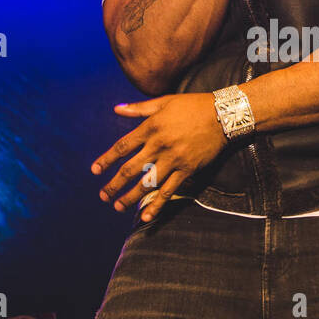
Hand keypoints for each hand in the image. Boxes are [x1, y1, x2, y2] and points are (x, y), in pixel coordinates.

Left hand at [92, 93, 225, 219]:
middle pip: (130, 169)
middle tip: (103, 195)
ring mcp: (173, 159)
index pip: (122, 147)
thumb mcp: (164, 101)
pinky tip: (146, 216)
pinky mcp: (187, 169)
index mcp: (151, 128)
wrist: (223, 114)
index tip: (95, 170)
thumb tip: (116, 108)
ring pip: (147, 183)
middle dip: (114, 184)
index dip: (106, 159)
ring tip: (118, 206)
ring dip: (130, 197)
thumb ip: (138, 108)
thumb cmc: (192, 106)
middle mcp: (159, 145)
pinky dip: (157, 204)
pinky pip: (169, 190)